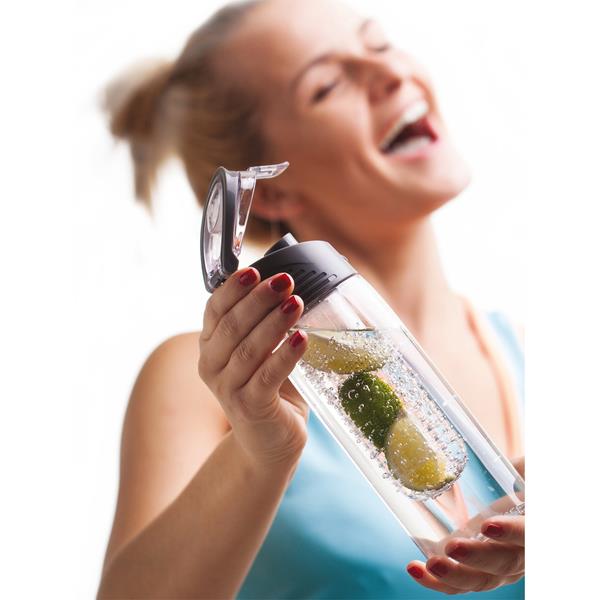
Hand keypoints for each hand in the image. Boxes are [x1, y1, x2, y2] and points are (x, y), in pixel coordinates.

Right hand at [198, 267, 308, 470]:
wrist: (269, 441)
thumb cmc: (269, 388)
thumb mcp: (261, 351)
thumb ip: (267, 323)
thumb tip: (291, 285)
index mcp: (211, 346)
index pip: (215, 310)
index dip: (233, 288)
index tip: (255, 271)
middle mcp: (212, 366)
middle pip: (232, 326)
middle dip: (259, 300)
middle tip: (285, 282)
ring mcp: (228, 389)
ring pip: (249, 349)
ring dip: (274, 323)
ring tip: (297, 303)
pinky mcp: (250, 408)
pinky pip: (268, 377)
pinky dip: (285, 355)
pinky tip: (302, 339)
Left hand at [406, 456, 524, 593]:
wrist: (517, 490)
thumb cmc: (525, 476)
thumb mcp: (530, 470)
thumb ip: (526, 467)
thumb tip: (520, 457)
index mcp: (536, 526)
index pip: (530, 534)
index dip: (512, 532)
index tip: (488, 524)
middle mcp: (522, 552)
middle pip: (503, 563)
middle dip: (477, 557)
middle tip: (453, 547)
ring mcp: (498, 564)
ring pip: (480, 579)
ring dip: (454, 575)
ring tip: (430, 564)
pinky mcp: (474, 566)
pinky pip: (459, 582)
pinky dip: (436, 581)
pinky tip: (415, 569)